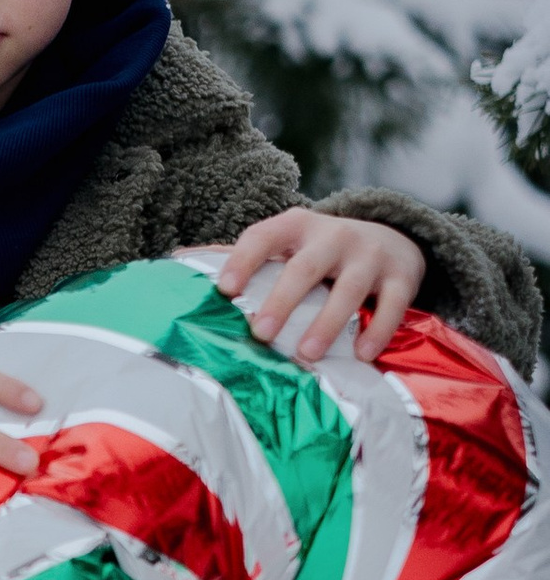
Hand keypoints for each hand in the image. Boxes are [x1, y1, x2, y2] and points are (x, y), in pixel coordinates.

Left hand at [210, 211, 424, 363]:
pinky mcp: (402, 275)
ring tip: (306, 353)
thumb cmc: (322, 250)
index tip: (224, 290)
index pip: (263, 236)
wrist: (394, 237)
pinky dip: (377, 329)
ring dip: (328, 323)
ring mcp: (370, 253)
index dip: (242, 260)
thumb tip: (177, 261)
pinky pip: (392, 304)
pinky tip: (362, 354)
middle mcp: (334, 235)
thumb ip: (244, 254)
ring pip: (350, 288)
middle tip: (261, 333)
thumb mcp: (288, 242)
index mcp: (297, 225)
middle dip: (283, 301)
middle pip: (305, 267)